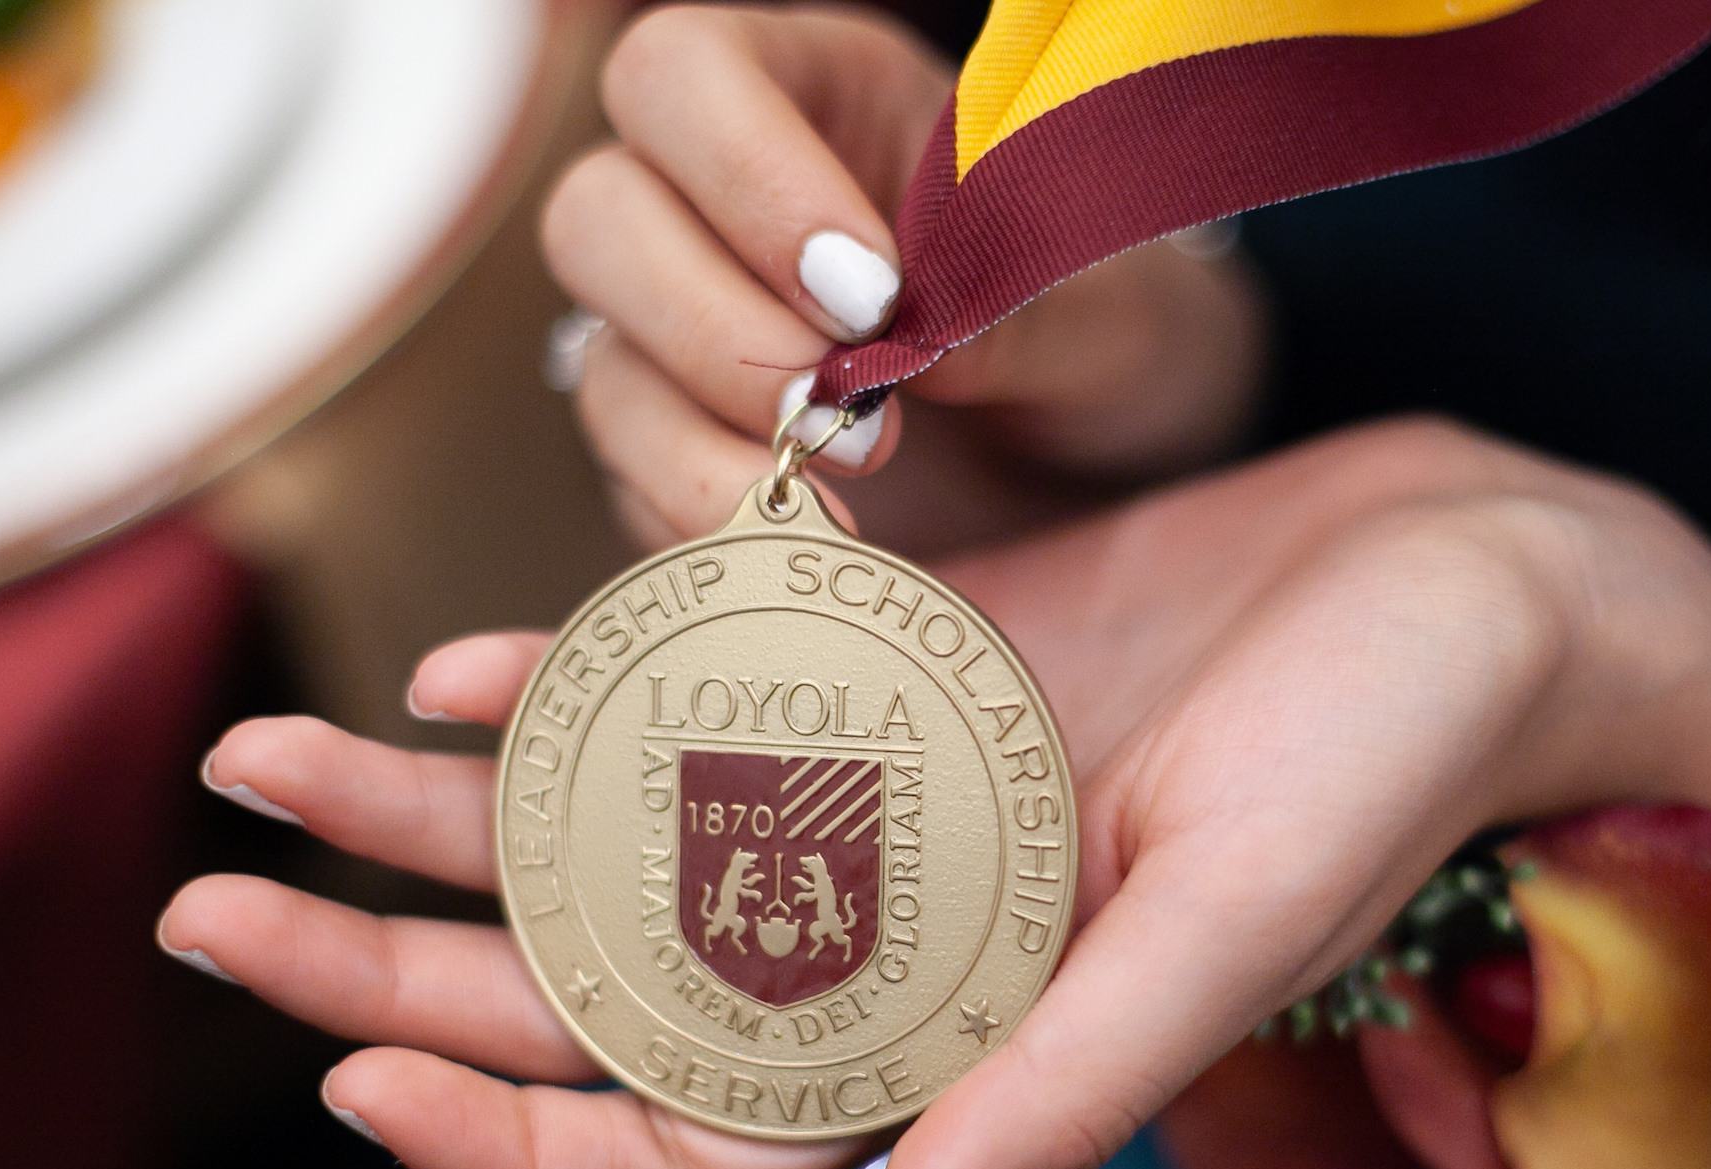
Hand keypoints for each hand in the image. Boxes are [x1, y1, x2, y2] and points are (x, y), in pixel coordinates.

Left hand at [158, 420, 1710, 1168]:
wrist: (1464, 586)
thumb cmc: (1387, 766)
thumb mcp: (1227, 930)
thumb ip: (1061, 1091)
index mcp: (947, 1039)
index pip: (681, 1144)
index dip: (510, 1143)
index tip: (347, 1087)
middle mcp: (882, 940)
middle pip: (584, 993)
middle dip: (387, 965)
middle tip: (195, 912)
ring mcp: (874, 807)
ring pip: (607, 841)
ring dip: (432, 812)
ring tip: (260, 759)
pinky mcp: (893, 681)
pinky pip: (694, 698)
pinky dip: (576, 687)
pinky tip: (464, 669)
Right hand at [540, 4, 1262, 550]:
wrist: (1113, 469)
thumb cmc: (1112, 339)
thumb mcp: (1107, 307)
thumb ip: (1016, 306)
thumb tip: (903, 350)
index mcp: (819, 99)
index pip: (685, 75)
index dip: (744, 174)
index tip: (869, 290)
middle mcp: (716, 210)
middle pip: (597, 216)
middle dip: (710, 323)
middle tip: (841, 404)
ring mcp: (682, 344)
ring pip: (602, 367)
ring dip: (701, 443)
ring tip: (843, 496)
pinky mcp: (682, 468)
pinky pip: (636, 497)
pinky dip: (710, 528)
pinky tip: (809, 550)